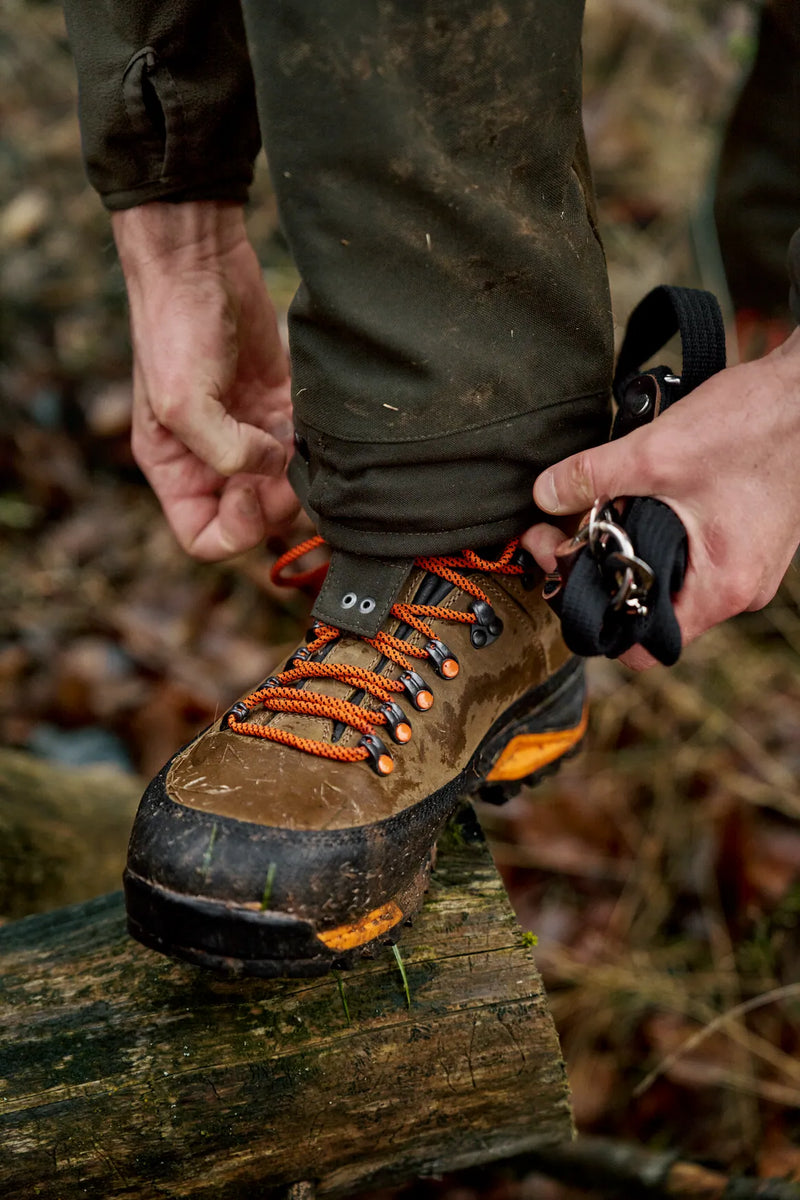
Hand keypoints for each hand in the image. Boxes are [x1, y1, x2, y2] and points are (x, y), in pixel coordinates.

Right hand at [113, 201, 299, 560]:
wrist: (200, 260)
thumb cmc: (175, 328)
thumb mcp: (184, 403)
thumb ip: (225, 454)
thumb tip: (272, 470)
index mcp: (174, 467)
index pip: (204, 538)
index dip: (235, 532)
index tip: (251, 493)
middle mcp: (210, 458)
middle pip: (254, 517)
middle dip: (276, 502)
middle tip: (288, 464)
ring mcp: (247, 433)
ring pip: (285, 486)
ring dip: (300, 474)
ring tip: (299, 438)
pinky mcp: (278, 405)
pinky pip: (304, 446)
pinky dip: (313, 444)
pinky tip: (310, 420)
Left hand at [523, 330, 799, 668]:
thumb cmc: (756, 423)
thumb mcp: (658, 451)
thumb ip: (593, 477)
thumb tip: (544, 494)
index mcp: (721, 587)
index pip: (646, 647)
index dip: (595, 621)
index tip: (563, 574)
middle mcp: (738, 588)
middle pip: (648, 610)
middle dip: (598, 576)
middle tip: (560, 535)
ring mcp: (745, 565)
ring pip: (666, 579)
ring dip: (624, 552)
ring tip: (590, 515)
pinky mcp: (743, 539)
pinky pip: (687, 555)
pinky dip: (652, 536)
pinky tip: (630, 502)